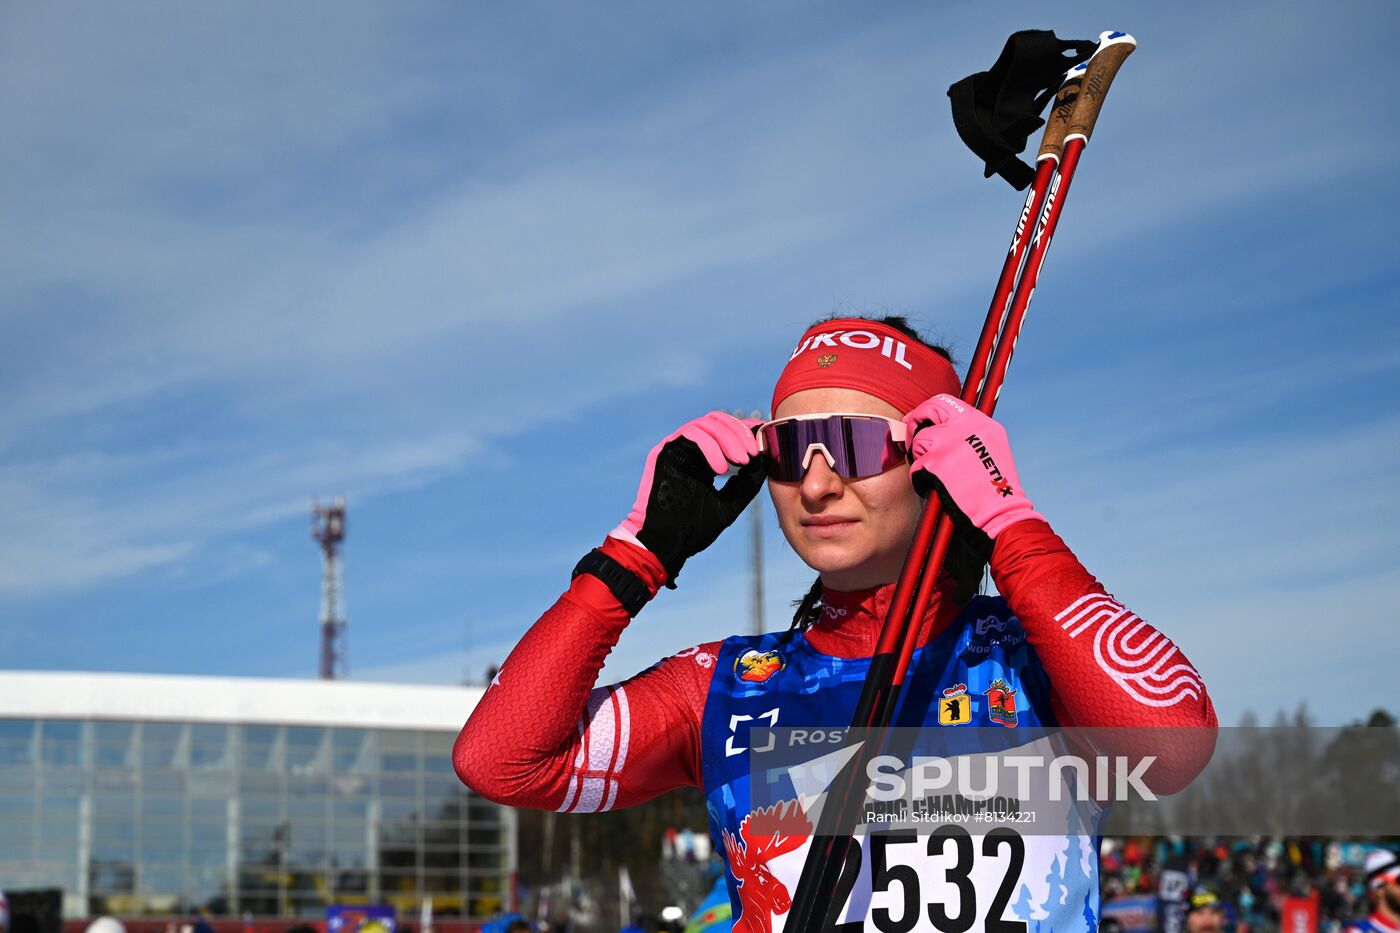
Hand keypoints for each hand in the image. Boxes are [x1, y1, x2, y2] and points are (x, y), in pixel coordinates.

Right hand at [610, 412, 764, 582]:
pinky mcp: (664, 452)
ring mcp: (676, 449)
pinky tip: (721, 469)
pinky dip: (710, 446)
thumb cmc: (695, 528)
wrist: (667, 543)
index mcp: (703, 458)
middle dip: (739, 433)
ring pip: (705, 423)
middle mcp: (689, 450)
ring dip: (728, 438)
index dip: (745, 430)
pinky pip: (690, 434)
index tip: (762, 442)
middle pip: (717, 421)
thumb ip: (747, 482)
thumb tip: (765, 459)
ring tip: (741, 460)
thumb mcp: (731, 502)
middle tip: (753, 453)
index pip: (725, 430)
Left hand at [904, 394, 1043, 543]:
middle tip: (909, 435)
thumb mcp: (991, 448)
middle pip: (930, 409)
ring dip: (921, 457)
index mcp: (982, 423)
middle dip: (915, 421)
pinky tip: (933, 487)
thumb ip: (970, 433)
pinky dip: (920, 478)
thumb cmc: (995, 488)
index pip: (948, 402)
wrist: (999, 511)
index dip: (929, 410)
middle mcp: (966, 426)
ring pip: (920, 440)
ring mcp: (950, 442)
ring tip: (936, 474)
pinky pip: (917, 466)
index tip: (920, 419)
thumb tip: (943, 427)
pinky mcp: (937, 462)